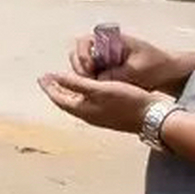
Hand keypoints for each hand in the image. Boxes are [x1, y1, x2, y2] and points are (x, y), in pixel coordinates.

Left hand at [39, 72, 164, 134]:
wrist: (152, 117)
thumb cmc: (126, 100)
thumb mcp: (98, 88)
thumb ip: (75, 82)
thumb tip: (53, 77)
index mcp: (83, 110)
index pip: (59, 98)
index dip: (49, 86)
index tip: (41, 76)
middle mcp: (88, 115)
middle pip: (66, 101)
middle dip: (57, 89)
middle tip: (48, 78)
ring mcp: (99, 116)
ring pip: (77, 102)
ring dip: (68, 91)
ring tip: (63, 81)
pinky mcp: (110, 114)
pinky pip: (88, 103)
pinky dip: (82, 93)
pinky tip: (87, 88)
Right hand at [67, 30, 185, 90]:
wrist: (171, 73)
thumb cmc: (156, 66)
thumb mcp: (136, 71)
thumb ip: (115, 75)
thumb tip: (96, 81)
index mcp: (111, 39)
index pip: (84, 41)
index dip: (83, 55)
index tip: (90, 68)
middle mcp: (104, 46)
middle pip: (79, 54)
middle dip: (81, 68)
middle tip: (89, 81)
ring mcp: (105, 58)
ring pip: (83, 65)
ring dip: (85, 76)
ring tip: (96, 87)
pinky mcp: (107, 69)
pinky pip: (92, 74)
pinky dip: (92, 81)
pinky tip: (101, 90)